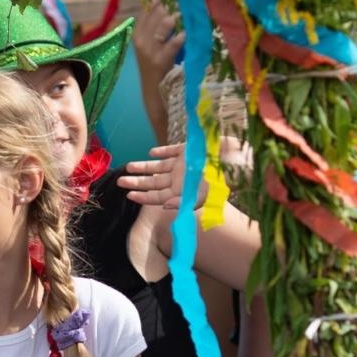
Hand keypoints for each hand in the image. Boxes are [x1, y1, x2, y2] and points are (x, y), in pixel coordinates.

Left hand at [117, 137, 247, 207]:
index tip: (128, 195)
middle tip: (119, 181)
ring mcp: (183, 164)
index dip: (143, 197)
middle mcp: (180, 179)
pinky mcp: (189, 150)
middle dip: (137, 182)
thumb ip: (183, 203)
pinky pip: (172, 150)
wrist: (238, 160)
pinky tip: (152, 152)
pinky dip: (162, 151)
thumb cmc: (222, 181)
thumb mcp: (204, 196)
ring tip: (128, 167)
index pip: (157, 196)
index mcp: (182, 191)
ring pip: (158, 167)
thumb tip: (164, 206)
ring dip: (144, 167)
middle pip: (154, 182)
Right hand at [132, 2, 183, 79]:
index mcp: (138, 31)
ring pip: (163, 25)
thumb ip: (156, 22)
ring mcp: (149, 50)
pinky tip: (186, 33)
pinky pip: (171, 45)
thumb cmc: (155, 61)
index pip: (149, 7)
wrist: (152, 88)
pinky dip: (179, 37)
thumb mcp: (151, 40)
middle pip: (157, 13)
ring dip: (176, 16)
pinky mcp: (159, 60)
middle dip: (172, 4)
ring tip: (185, 12)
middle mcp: (141, 38)